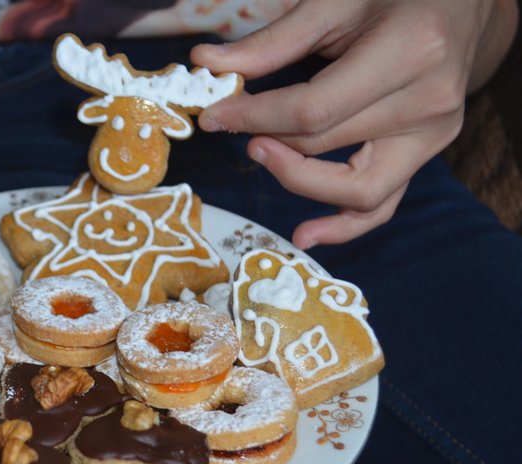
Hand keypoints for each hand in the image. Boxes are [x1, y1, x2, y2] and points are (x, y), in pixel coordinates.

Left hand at [191, 0, 516, 247]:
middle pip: (326, 145)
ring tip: (261, 157)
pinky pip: (383, 205)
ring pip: (357, 190)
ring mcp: (433, 136)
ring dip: (298, 182)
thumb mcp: (334, 4)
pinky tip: (306, 235)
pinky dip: (344, 226)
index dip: (254, 118)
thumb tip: (206, 63)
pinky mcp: (426, 156)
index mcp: (409, 52)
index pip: (313, 110)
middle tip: (233, 125)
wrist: (461, 7)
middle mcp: (429, 101)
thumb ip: (272, 42)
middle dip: (267, 140)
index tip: (214, 115)